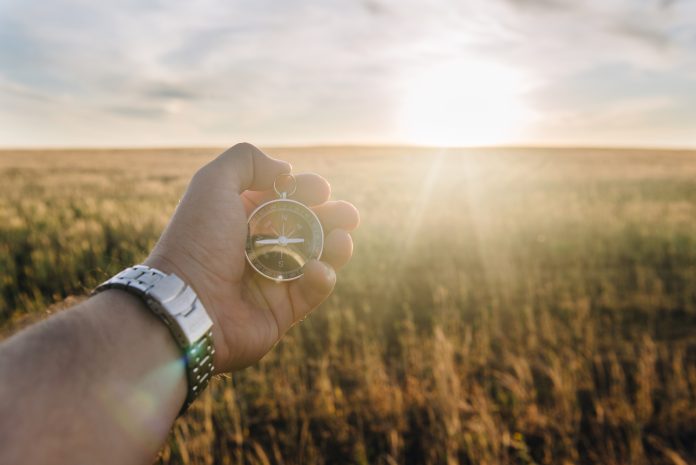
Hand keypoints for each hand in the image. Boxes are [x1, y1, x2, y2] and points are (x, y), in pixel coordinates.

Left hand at [144, 143, 358, 372]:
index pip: (288, 199)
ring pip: (319, 258)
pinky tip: (317, 269)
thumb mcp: (213, 183)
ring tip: (341, 239)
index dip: (308, 190)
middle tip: (348, 216)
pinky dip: (322, 278)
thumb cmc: (198, 241)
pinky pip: (313, 291)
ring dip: (337, 246)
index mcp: (244, 217)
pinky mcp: (284, 310)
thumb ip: (247, 160)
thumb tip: (285, 171)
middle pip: (310, 227)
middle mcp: (260, 246)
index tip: (320, 189)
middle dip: (333, 217)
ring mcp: (273, 279)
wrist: (186, 303)